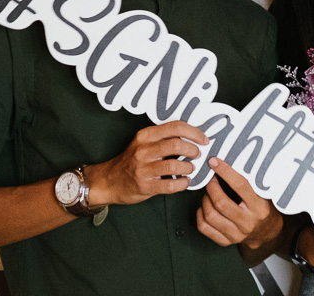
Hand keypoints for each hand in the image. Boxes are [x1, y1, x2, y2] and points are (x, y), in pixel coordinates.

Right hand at [87, 121, 207, 205]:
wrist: (109, 181)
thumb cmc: (132, 161)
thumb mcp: (143, 143)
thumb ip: (163, 138)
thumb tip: (193, 136)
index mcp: (145, 135)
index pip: (175, 127)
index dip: (194, 132)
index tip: (204, 139)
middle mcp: (143, 150)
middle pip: (176, 145)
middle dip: (193, 150)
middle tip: (198, 154)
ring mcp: (143, 169)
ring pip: (174, 166)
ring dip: (188, 168)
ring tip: (190, 169)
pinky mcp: (145, 186)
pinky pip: (170, 186)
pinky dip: (182, 184)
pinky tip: (184, 182)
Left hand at [195, 157, 282, 250]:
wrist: (266, 233)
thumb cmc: (262, 208)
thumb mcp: (262, 194)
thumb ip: (248, 182)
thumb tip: (226, 163)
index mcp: (259, 207)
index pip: (240, 185)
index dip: (225, 171)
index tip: (214, 162)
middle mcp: (247, 222)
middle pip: (220, 203)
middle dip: (211, 187)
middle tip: (210, 180)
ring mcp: (236, 234)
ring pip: (210, 216)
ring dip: (205, 200)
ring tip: (208, 194)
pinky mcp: (226, 241)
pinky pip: (204, 228)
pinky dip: (200, 215)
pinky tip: (204, 207)